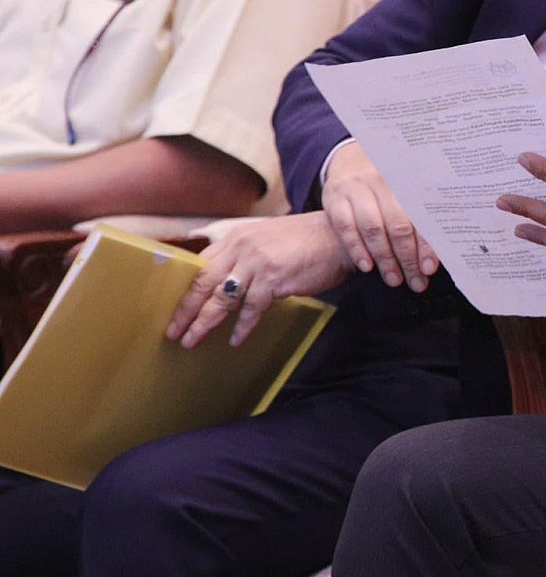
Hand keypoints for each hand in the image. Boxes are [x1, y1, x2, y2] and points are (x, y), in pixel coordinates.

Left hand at [166, 213, 354, 348]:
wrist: (340, 235)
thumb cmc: (307, 240)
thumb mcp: (268, 240)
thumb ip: (246, 255)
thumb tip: (227, 282)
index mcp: (237, 238)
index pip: (201, 265)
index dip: (186, 290)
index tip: (176, 309)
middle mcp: (242, 247)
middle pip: (204, 283)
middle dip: (186, 310)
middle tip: (174, 332)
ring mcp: (257, 262)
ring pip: (222, 298)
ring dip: (205, 322)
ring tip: (192, 341)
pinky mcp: (274, 278)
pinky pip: (251, 308)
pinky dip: (243, 326)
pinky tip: (236, 340)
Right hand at [321, 143, 437, 291]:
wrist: (349, 161)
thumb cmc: (385, 183)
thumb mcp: (404, 188)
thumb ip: (420, 213)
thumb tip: (442, 249)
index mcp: (407, 178)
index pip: (421, 217)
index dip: (427, 245)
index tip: (430, 267)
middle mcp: (382, 180)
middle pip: (398, 225)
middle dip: (408, 258)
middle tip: (415, 281)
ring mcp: (357, 188)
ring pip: (373, 228)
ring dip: (385, 259)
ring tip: (394, 279)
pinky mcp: (335, 199)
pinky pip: (346, 228)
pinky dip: (357, 249)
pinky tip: (367, 266)